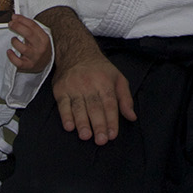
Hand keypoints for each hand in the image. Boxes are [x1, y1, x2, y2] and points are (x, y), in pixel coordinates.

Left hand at [6, 14, 51, 73]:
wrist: (45, 63)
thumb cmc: (39, 46)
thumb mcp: (39, 35)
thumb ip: (29, 26)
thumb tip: (15, 17)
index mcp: (44, 38)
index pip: (33, 26)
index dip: (22, 20)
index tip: (14, 17)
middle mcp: (40, 48)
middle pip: (28, 34)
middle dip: (17, 27)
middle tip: (10, 24)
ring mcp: (34, 57)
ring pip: (23, 48)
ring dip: (15, 42)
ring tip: (13, 40)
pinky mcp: (28, 66)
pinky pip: (18, 62)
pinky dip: (12, 56)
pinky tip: (9, 51)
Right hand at [38, 6, 135, 144]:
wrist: (76, 52)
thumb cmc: (100, 69)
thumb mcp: (118, 78)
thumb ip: (125, 99)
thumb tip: (132, 117)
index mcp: (105, 82)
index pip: (109, 104)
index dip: (111, 120)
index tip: (112, 135)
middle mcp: (89, 84)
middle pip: (94, 107)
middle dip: (98, 125)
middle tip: (101, 140)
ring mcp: (73, 87)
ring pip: (78, 107)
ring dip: (82, 123)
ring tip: (86, 136)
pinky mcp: (60, 89)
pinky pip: (63, 105)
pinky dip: (65, 116)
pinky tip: (69, 126)